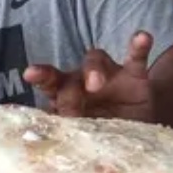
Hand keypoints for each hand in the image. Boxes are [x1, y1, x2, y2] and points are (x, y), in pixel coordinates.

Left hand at [22, 31, 155, 122]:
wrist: (138, 135)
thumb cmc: (101, 134)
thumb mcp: (86, 135)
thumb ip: (72, 128)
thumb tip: (56, 132)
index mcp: (65, 95)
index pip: (50, 83)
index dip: (41, 76)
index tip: (30, 73)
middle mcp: (83, 81)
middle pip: (72, 73)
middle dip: (70, 84)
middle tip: (71, 98)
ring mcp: (110, 76)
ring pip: (96, 60)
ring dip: (94, 69)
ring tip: (96, 83)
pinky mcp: (135, 76)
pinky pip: (136, 56)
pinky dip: (138, 46)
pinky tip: (142, 37)